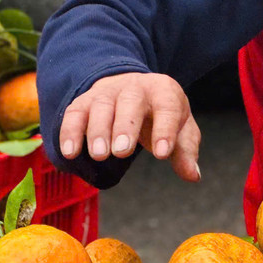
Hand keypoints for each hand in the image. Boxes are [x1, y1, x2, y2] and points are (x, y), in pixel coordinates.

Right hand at [57, 72, 200, 181]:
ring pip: (101, 106)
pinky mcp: (84, 101)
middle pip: (130, 102)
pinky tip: (70, 152)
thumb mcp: (180, 127)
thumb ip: (185, 150)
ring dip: (98, 130)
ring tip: (100, 155)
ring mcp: (107, 92)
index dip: (165, 129)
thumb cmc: (160, 113)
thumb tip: (193, 175)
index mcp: (164, 91)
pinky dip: (70, 131)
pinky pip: (75, 113)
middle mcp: (134, 87)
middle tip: (122, 152)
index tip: (162, 153)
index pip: (167, 107)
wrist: (133, 87)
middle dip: (125, 126)